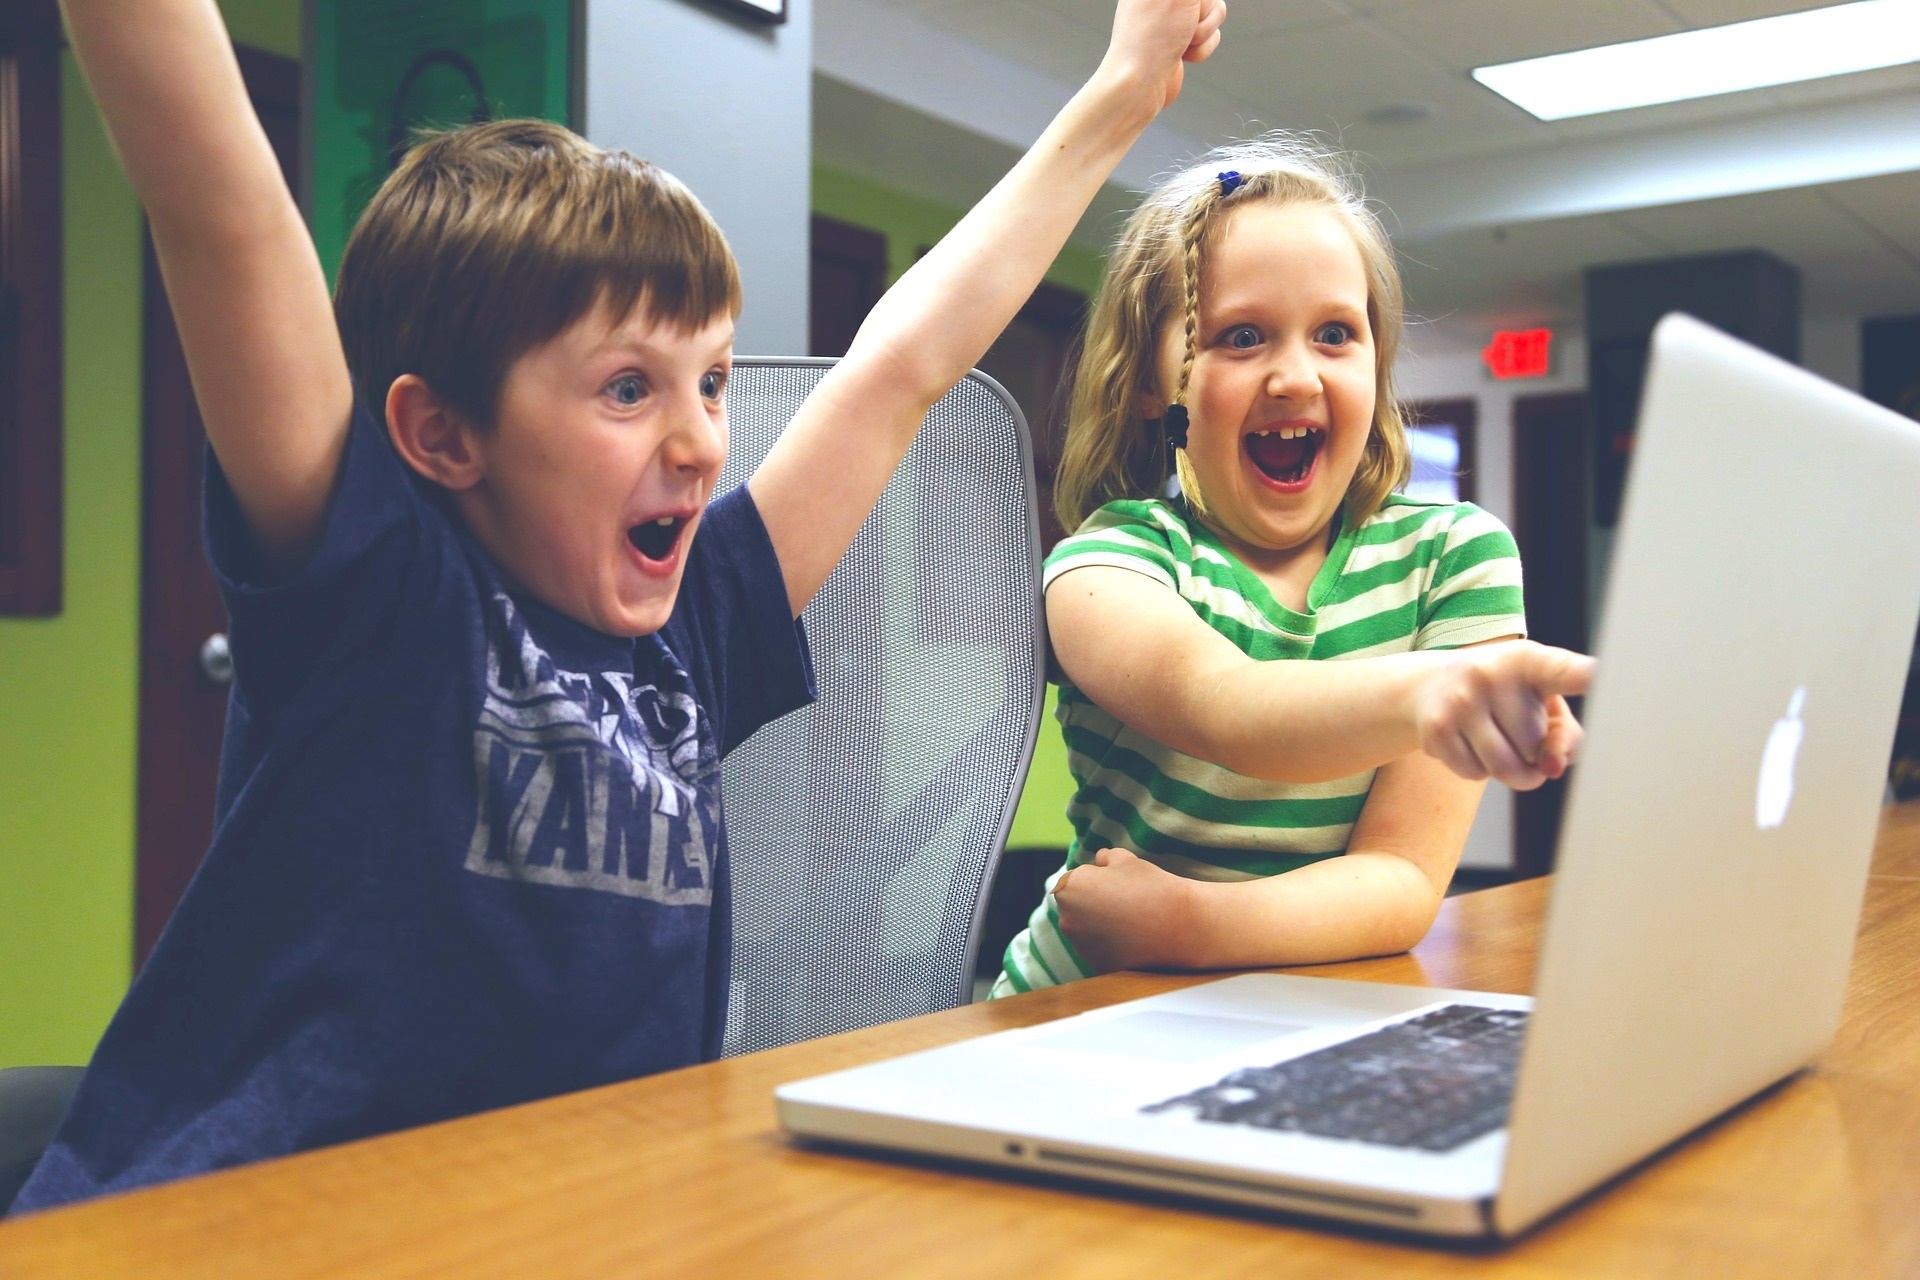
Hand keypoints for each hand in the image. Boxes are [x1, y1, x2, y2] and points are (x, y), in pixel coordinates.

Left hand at [1053, 847, 1196, 973]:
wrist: (1179, 926)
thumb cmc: (1151, 887)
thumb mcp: (1127, 859)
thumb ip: (1106, 857)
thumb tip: (1100, 860)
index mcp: (1070, 888)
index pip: (1074, 880)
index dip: (1096, 879)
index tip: (1118, 884)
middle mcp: (1067, 919)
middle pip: (1075, 907)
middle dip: (1092, 903)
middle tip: (1124, 902)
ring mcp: (1080, 946)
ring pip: (1085, 930)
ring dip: (1099, 925)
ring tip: (1130, 921)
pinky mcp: (1095, 965)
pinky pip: (1098, 950)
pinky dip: (1109, 945)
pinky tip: (1132, 938)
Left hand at [1101, 0, 1227, 112]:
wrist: (1140, 83)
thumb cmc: (1153, 35)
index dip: (1198, 2)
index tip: (1185, 11)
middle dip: (1204, 12)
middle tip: (1181, 23)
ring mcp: (1174, 19)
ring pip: (1215, 14)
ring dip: (1203, 33)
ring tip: (1179, 42)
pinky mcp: (1182, 41)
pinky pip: (1210, 37)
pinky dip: (1201, 49)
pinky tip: (1181, 57)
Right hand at [1412, 641, 1593, 790]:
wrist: (1430, 685)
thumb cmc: (1504, 694)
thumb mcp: (1542, 699)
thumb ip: (1566, 735)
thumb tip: (1551, 767)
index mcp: (1529, 660)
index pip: (1567, 671)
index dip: (1593, 678)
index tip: (1613, 676)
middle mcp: (1491, 674)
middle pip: (1536, 747)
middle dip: (1533, 753)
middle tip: (1517, 729)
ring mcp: (1459, 700)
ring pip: (1507, 769)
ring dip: (1512, 771)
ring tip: (1502, 744)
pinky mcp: (1435, 729)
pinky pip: (1475, 774)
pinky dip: (1478, 770)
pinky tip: (1470, 743)